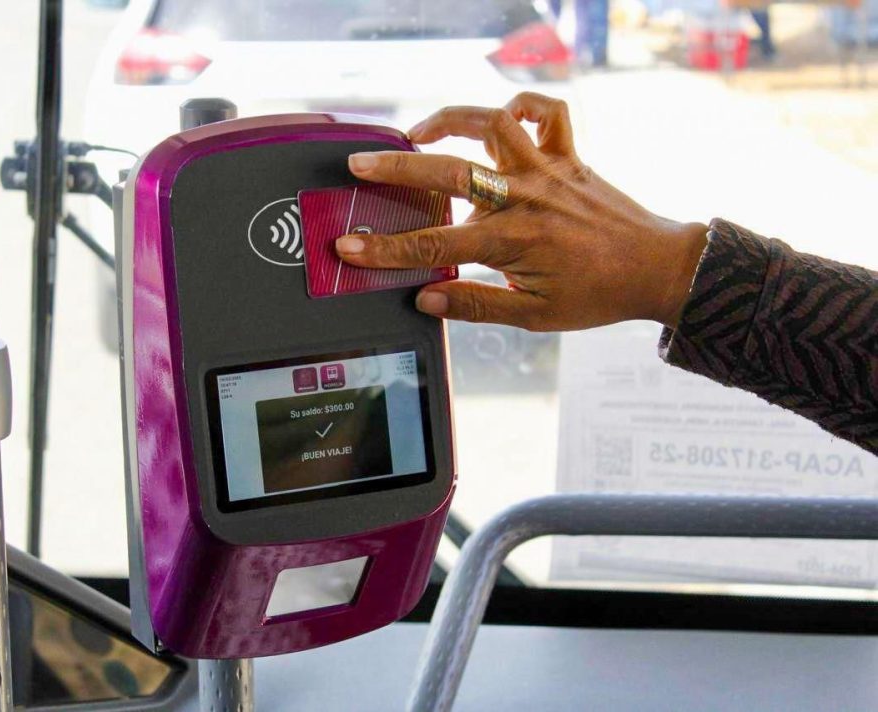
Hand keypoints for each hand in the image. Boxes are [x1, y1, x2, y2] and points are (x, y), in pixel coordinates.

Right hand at [334, 93, 708, 329]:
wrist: (657, 268)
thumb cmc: (598, 295)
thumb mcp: (536, 316)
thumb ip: (478, 305)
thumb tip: (427, 299)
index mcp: (514, 240)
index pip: (436, 245)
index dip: (386, 249)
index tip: (349, 247)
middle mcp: (526, 196)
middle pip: (450, 171)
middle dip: (398, 169)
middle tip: (360, 166)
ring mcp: (548, 170)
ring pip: (493, 122)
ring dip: (451, 119)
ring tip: (419, 131)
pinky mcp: (568, 156)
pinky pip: (548, 113)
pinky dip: (522, 106)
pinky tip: (498, 119)